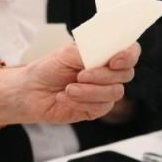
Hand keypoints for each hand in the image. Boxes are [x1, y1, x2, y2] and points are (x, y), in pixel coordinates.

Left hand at [0, 43, 138, 126]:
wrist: (30, 91)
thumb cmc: (48, 69)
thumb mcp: (66, 54)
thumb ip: (87, 52)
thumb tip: (104, 53)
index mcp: (104, 54)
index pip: (130, 52)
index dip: (128, 56)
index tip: (114, 61)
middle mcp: (108, 73)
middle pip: (126, 74)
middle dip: (102, 75)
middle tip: (80, 75)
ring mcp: (104, 92)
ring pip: (115, 93)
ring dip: (90, 91)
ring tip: (68, 89)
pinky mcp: (96, 109)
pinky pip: (101, 107)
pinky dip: (81, 102)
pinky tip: (65, 98)